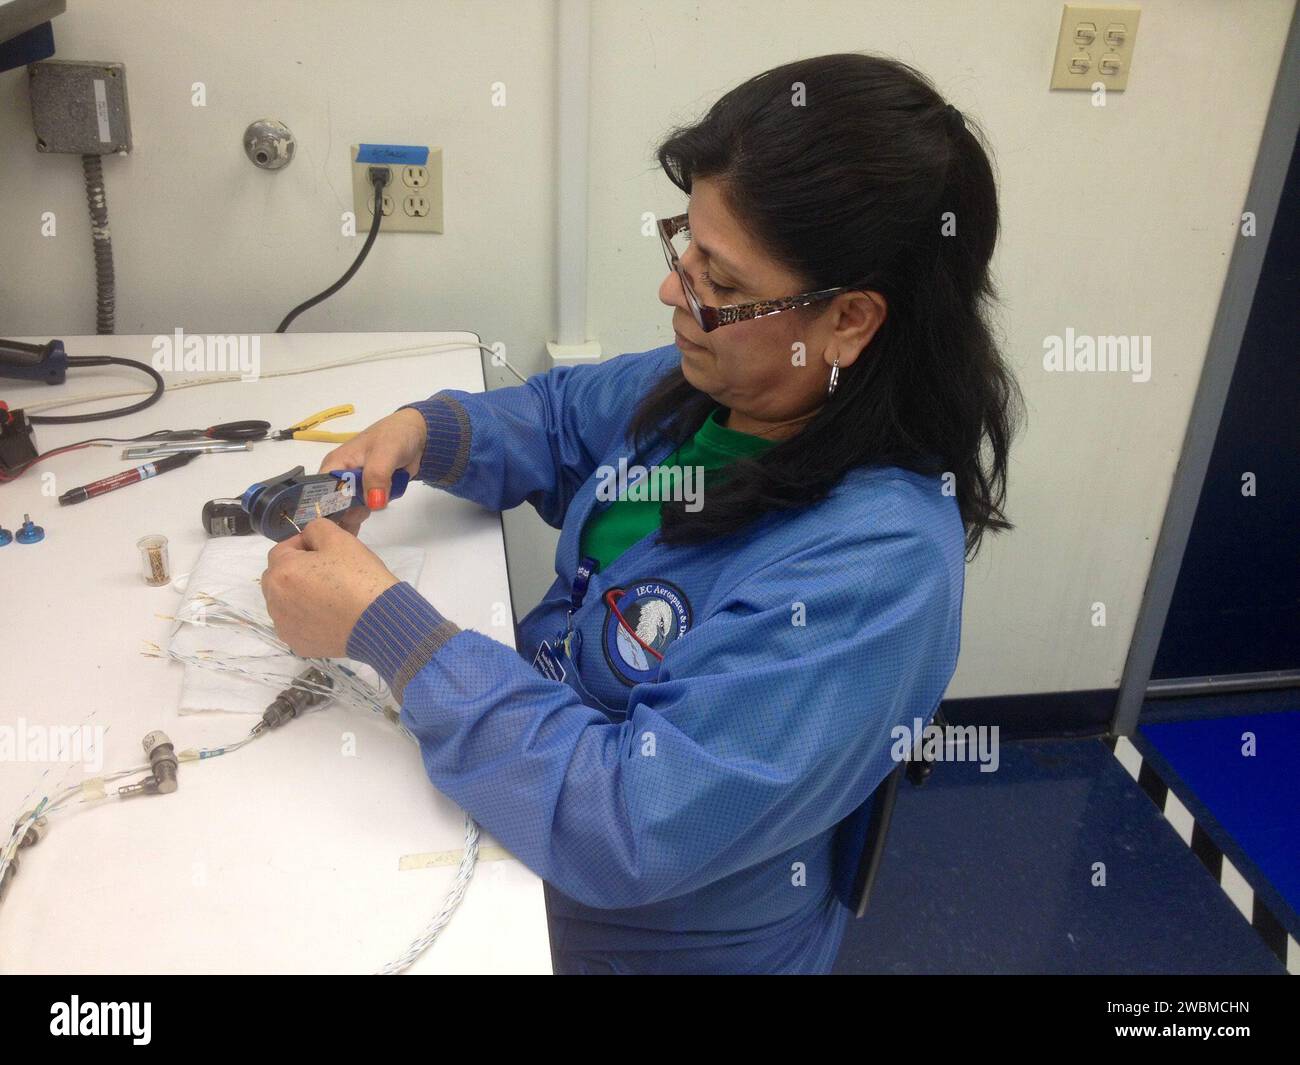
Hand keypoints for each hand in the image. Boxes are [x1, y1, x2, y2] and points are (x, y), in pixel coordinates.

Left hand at [261, 517, 400, 657]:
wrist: (381, 621)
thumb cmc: (359, 577)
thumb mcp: (340, 539)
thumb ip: (316, 528)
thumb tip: (308, 538)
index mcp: (281, 572)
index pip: (282, 549)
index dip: (304, 544)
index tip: (326, 550)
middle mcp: (275, 601)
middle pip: (279, 577)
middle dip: (297, 570)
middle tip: (328, 571)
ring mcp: (285, 626)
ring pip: (285, 602)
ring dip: (300, 594)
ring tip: (331, 595)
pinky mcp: (298, 644)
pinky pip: (296, 624)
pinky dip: (308, 618)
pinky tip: (331, 616)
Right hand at [318, 407, 427, 533]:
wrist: (416, 436)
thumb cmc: (395, 437)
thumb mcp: (385, 453)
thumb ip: (377, 476)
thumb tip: (373, 503)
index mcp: (335, 464)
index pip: (318, 490)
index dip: (323, 508)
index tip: (338, 519)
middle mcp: (340, 477)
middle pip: (332, 506)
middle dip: (346, 514)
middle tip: (364, 511)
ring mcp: (355, 486)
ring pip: (348, 510)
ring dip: (360, 514)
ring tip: (376, 502)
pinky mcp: (368, 492)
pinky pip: (364, 510)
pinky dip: (370, 513)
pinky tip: (376, 510)